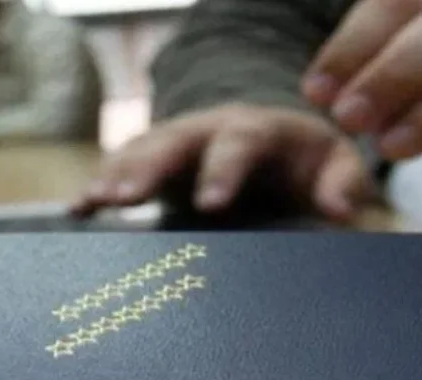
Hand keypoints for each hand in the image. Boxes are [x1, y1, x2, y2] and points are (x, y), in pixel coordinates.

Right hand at [71, 104, 372, 220]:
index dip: (223, 170)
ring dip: (115, 175)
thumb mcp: (335, 164)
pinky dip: (100, 184)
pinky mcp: (154, 160)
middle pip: (174, 140)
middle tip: (125, 198)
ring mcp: (176, 141)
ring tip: (92, 202)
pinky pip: (121, 166)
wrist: (274, 142)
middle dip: (148, 167)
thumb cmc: (306, 161)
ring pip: (140, 149)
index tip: (211, 204)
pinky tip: (78, 208)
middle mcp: (209, 128)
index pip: (239, 142)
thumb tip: (339, 209)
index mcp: (258, 128)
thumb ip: (343, 183)